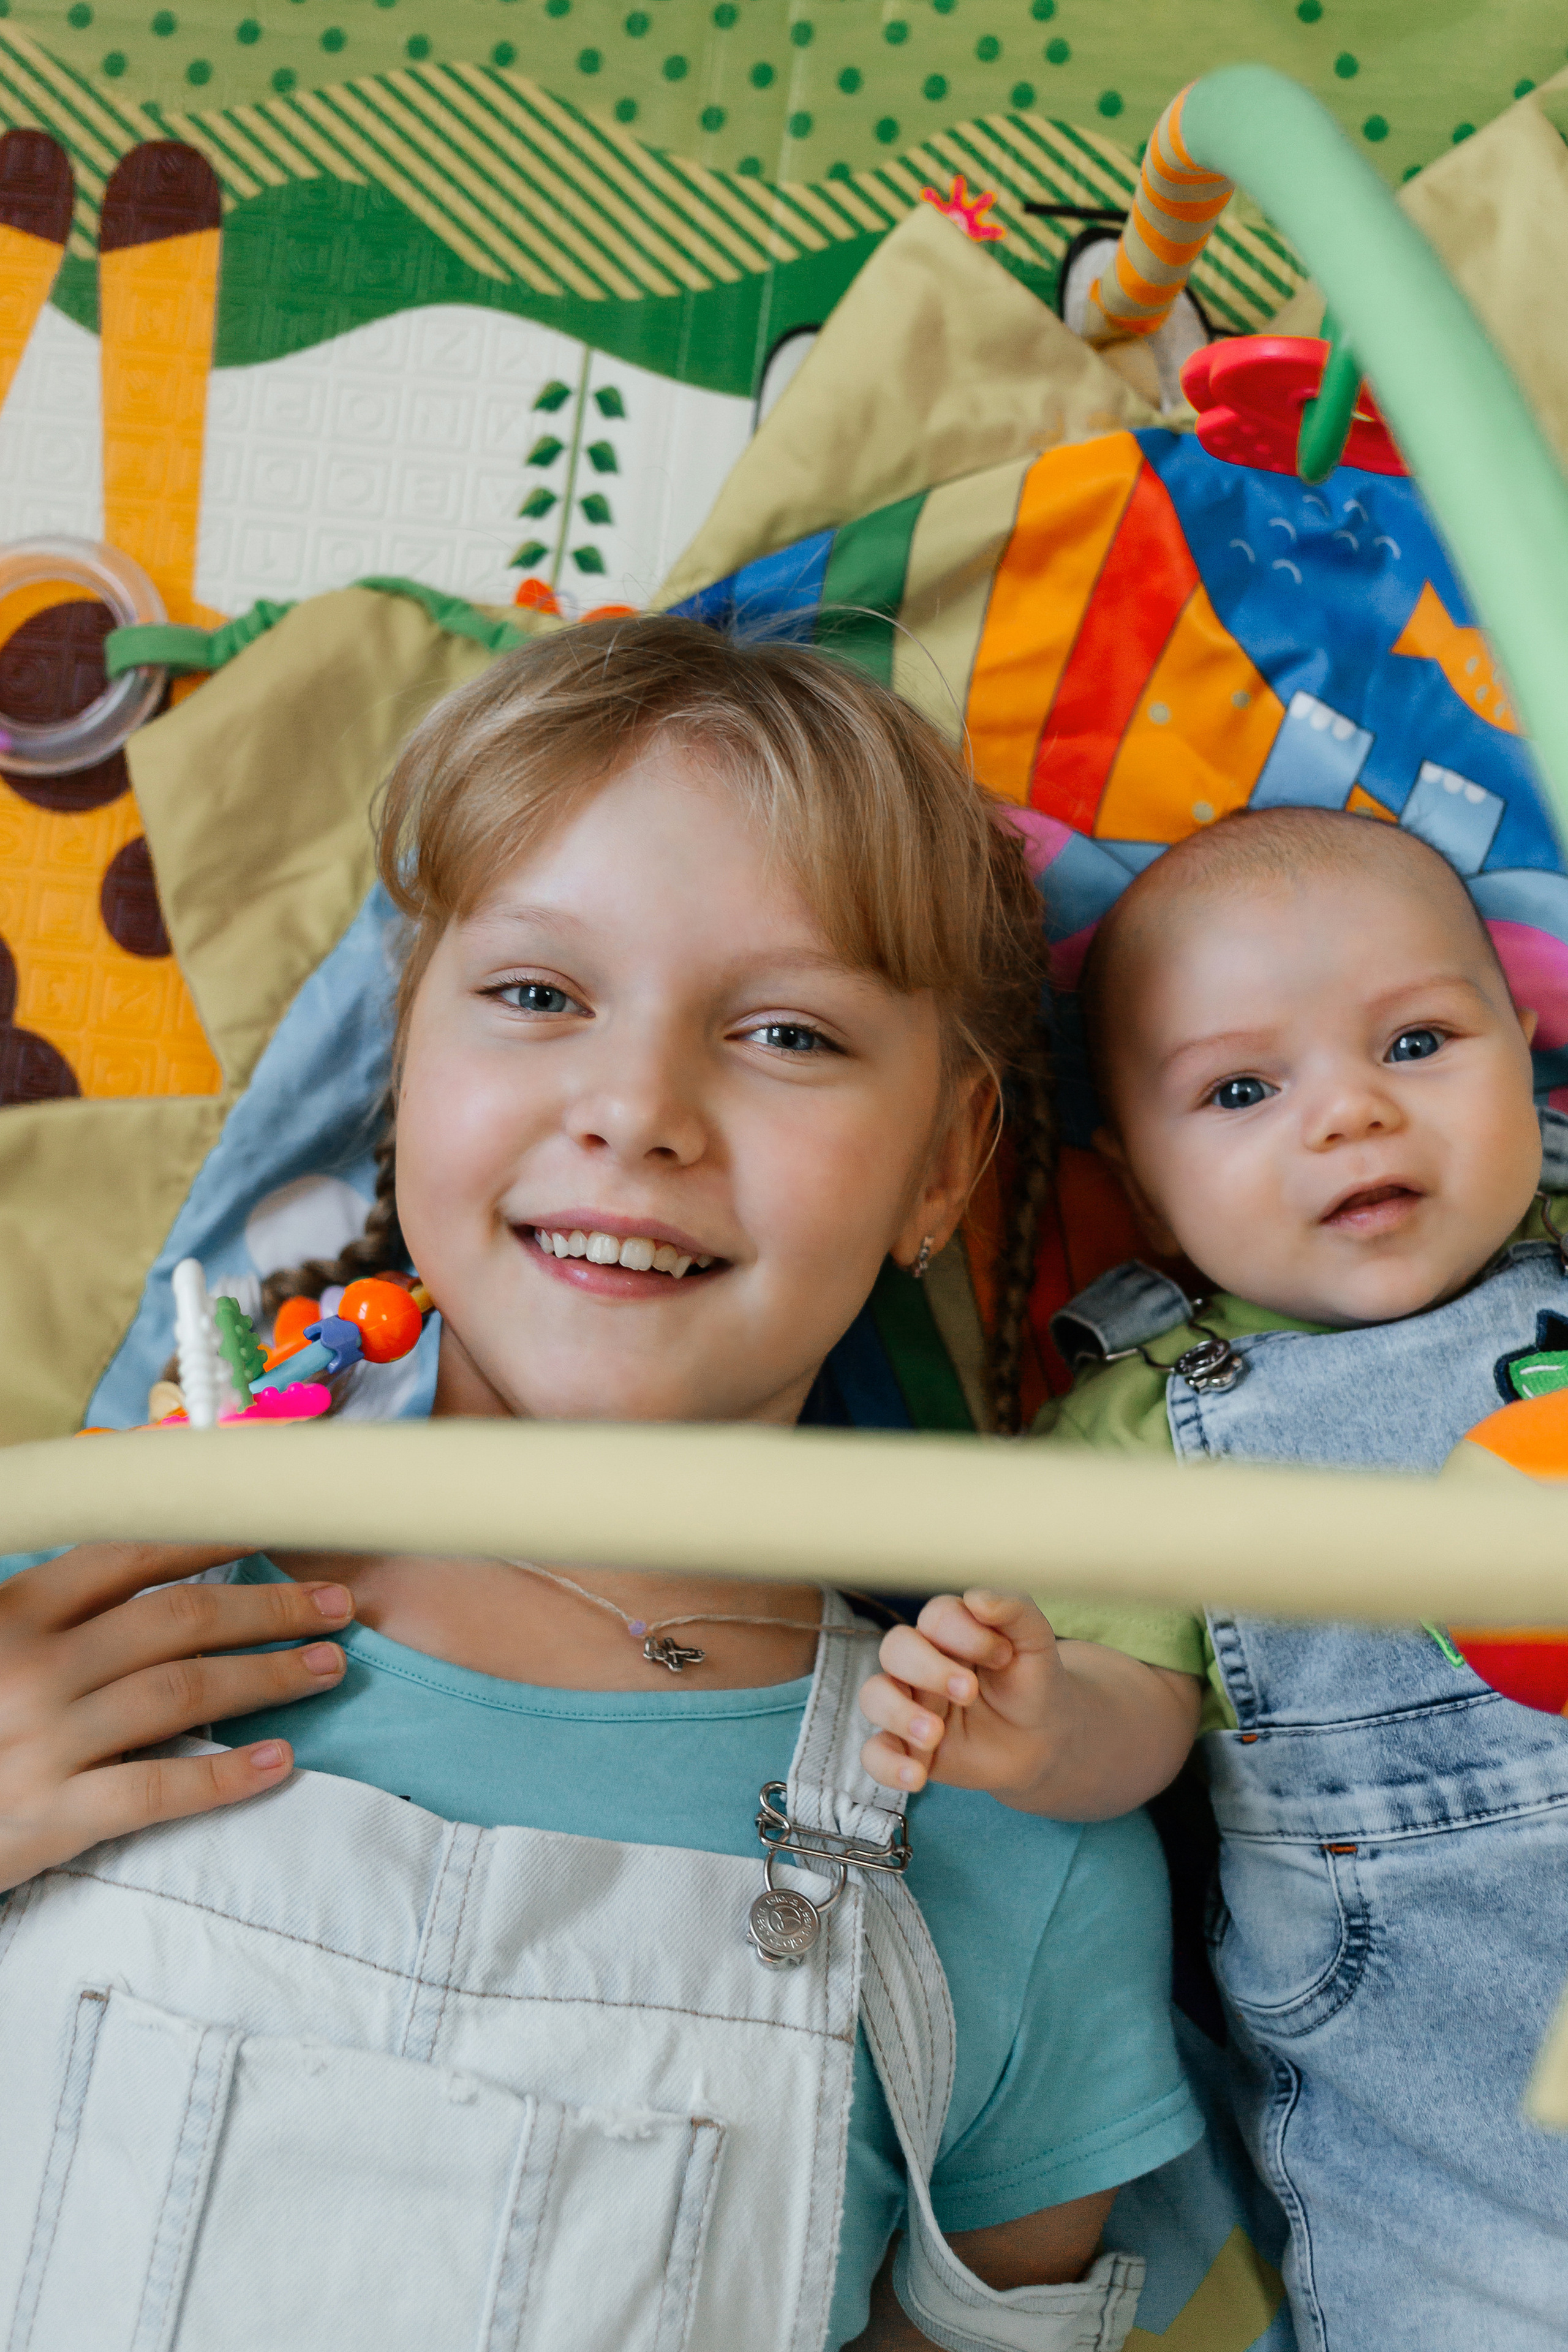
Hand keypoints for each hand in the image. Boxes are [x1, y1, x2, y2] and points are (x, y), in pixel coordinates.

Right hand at [0, 1541, 353, 1892]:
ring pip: (182, 1692)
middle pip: (177, 1619)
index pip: (131, 1556)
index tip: (278, 1524)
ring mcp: (43, 1741)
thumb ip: (54, 1610)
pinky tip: (277, 1763)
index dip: (212, 1535)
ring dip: (267, 1675)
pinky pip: (154, 1788)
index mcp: (14, 1613)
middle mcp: (33, 1667)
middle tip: (336, 1607)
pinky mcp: (49, 1816)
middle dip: (268, 1606)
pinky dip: (223, 1775)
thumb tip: (146, 1563)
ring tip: (326, 1667)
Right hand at [859, 1590, 1202, 1818]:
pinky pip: (875, 1754)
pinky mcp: (907, 1747)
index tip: (1004, 1656)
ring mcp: (909, 1704)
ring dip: (899, 1713)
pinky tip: (917, 1776)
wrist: (1043, 1739)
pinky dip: (887, 1765)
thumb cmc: (1033, 1680)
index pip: (936, 1617)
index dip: (964, 1633)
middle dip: (928, 1668)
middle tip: (970, 1692)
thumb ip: (1014, 1609)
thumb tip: (977, 1598)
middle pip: (895, 1648)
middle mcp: (920, 1662)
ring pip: (873, 1696)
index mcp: (949, 1630)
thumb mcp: (1035, 1641)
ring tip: (935, 1734)